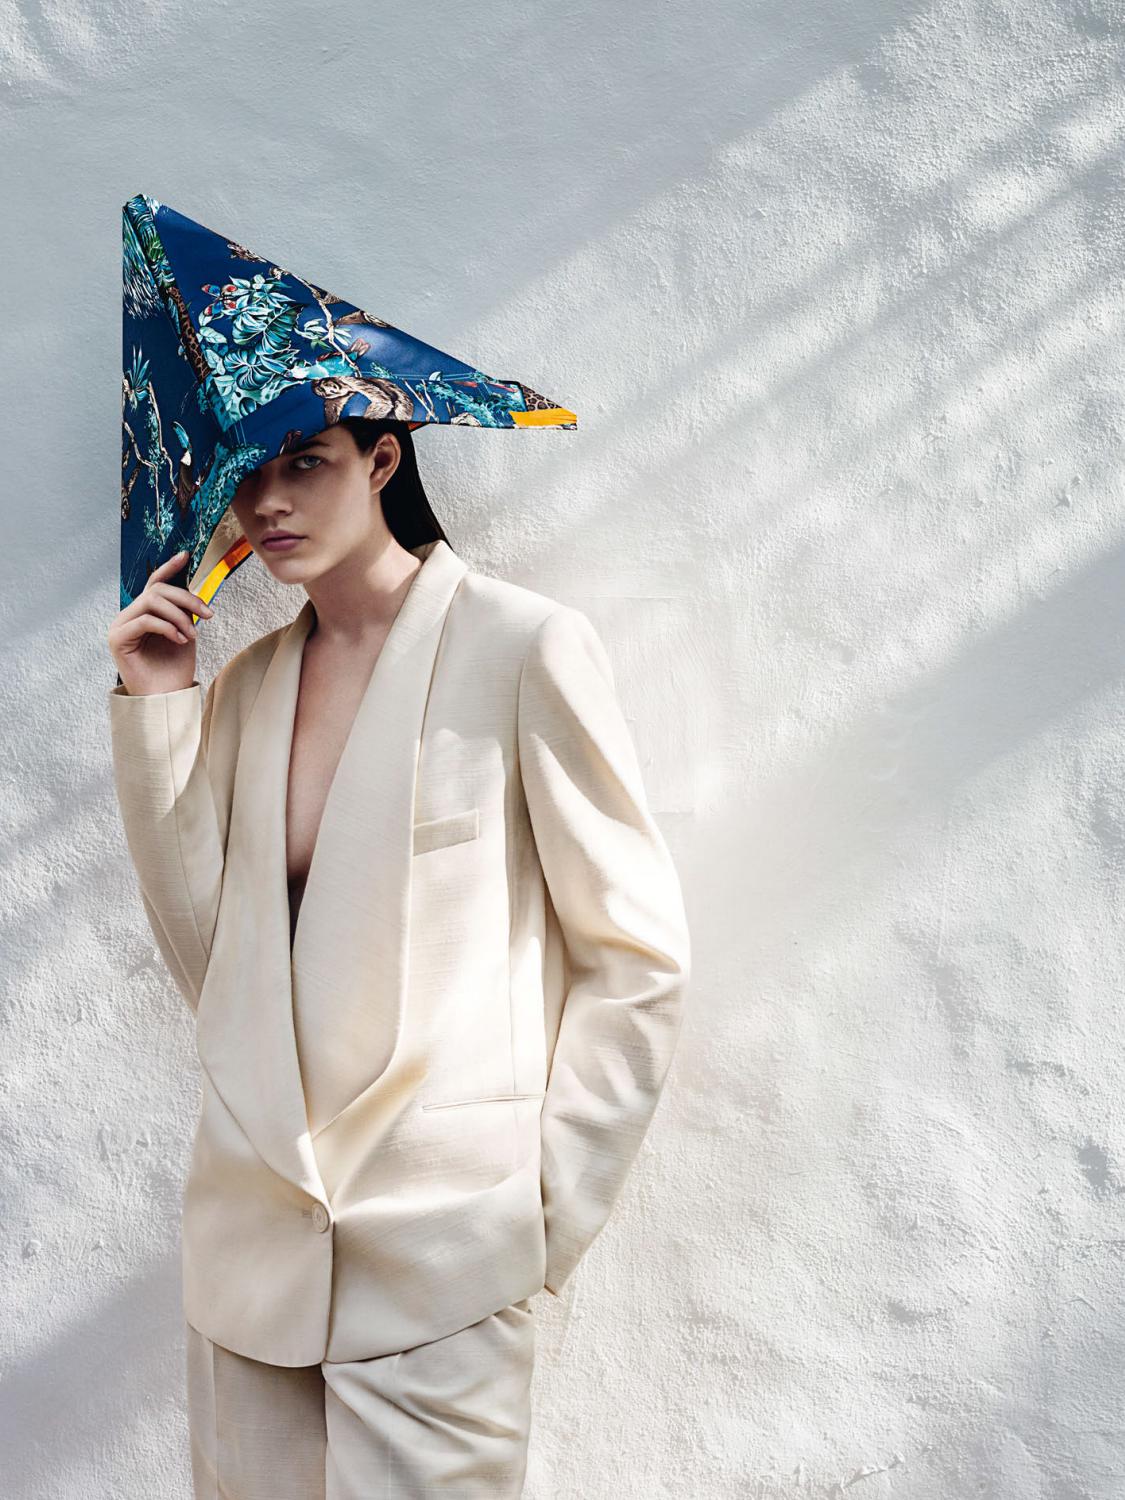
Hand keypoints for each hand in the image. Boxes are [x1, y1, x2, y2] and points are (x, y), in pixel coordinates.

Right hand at [108, 549, 214, 695]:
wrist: (167, 697)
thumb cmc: (175, 668)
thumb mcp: (185, 631)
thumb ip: (183, 609)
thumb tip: (189, 584)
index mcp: (143, 612)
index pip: (154, 583)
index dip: (169, 568)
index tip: (186, 556)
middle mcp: (129, 615)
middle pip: (157, 590)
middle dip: (187, 599)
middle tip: (208, 614)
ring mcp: (120, 626)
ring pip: (152, 601)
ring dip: (179, 616)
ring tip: (193, 634)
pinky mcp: (117, 639)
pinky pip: (145, 620)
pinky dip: (168, 627)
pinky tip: (181, 640)